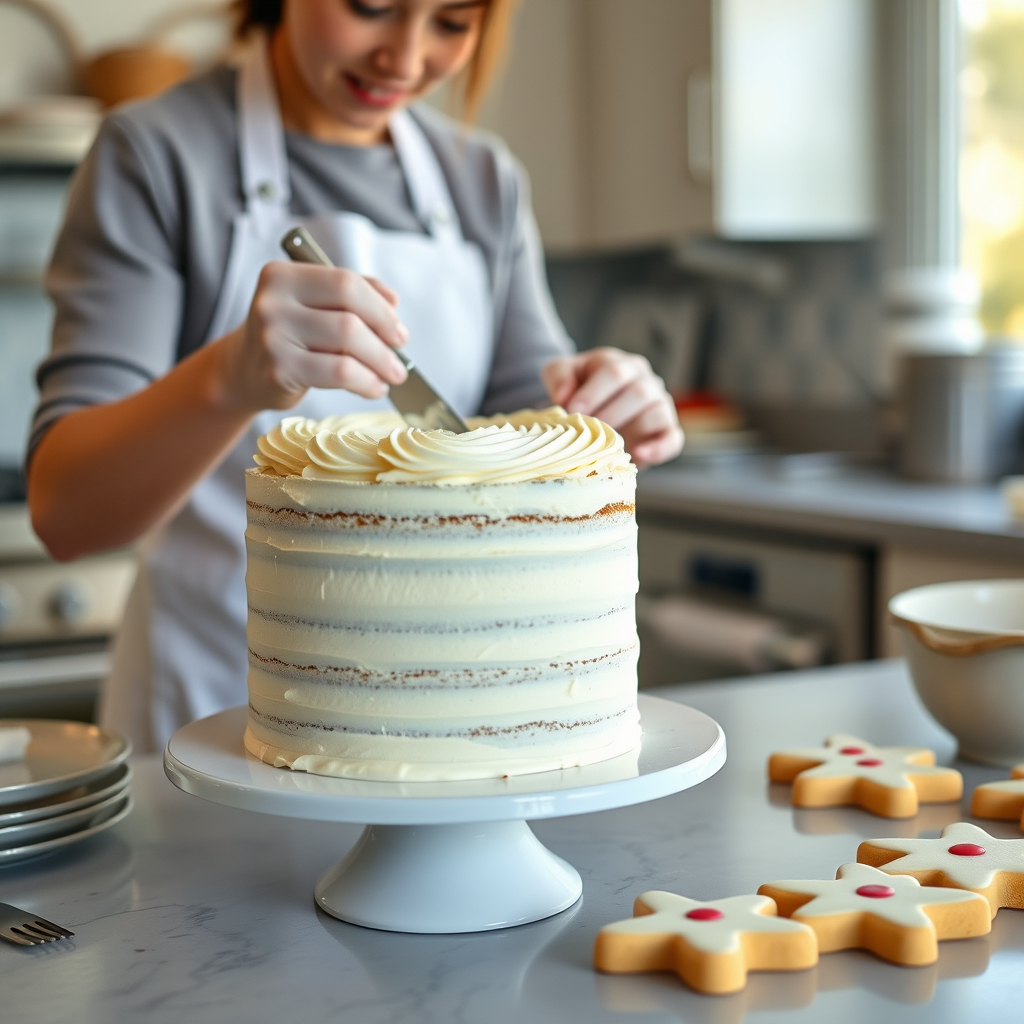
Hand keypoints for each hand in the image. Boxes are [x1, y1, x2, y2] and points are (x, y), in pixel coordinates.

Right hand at [215, 261, 408, 412]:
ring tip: (392, 375)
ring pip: (347, 345)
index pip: (345, 283)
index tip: (399, 331)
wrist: (244, 372)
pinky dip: (365, 381)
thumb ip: (352, 293)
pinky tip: (374, 387)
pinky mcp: (278, 370)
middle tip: (400, 359)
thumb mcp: (314, 305)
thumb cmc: (289, 336)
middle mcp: (273, 302)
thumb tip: (393, 302)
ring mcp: (272, 336)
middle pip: (349, 317)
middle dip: (384, 340)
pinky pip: (338, 373)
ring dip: (380, 363)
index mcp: (282, 275)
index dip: (380, 308)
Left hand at [542, 348, 682, 467]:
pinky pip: (672, 439)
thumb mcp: (562, 375)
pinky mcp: (668, 431)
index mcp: (621, 365)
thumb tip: (563, 396)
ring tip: (606, 443)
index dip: (593, 393)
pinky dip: (658, 448)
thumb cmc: (578, 391)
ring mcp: (660, 405)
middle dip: (610, 413)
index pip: (613, 372)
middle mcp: (646, 381)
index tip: (573, 410)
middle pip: (638, 392)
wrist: (594, 415)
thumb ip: (559, 376)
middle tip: (589, 429)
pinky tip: (638, 455)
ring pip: (656, 412)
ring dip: (630, 429)